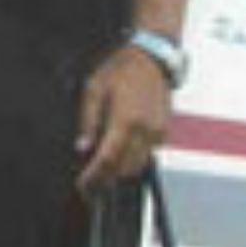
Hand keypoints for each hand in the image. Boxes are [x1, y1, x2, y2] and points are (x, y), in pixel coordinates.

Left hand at [75, 45, 174, 196]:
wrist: (151, 60)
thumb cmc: (121, 70)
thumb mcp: (94, 90)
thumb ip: (88, 121)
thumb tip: (82, 147)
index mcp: (125, 120)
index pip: (108, 159)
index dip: (94, 177)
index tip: (83, 186)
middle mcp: (144, 131)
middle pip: (124, 168)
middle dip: (107, 177)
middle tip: (90, 179)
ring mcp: (157, 133)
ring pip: (137, 165)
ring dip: (120, 169)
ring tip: (104, 164)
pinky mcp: (163, 133)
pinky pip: (147, 154)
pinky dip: (132, 156)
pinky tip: (121, 146)